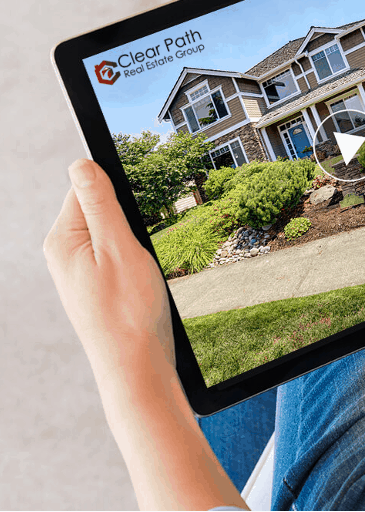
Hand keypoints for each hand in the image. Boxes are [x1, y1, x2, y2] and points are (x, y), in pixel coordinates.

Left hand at [44, 159, 174, 372]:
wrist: (136, 365)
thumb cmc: (129, 311)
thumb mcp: (119, 247)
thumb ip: (100, 204)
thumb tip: (81, 163)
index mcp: (62, 240)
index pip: (85, 190)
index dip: (116, 196)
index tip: (135, 214)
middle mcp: (63, 254)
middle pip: (98, 212)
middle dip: (127, 222)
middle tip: (138, 252)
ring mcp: (78, 272)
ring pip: (110, 235)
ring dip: (132, 245)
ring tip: (139, 273)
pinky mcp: (94, 286)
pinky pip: (113, 256)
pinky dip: (132, 262)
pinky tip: (139, 283)